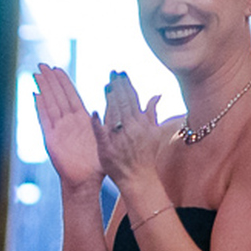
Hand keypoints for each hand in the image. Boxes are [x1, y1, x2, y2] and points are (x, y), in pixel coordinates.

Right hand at [32, 64, 102, 187]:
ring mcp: (58, 129)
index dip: (63, 81)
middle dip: (50, 80)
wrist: (87, 180)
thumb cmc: (97, 162)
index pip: (71, 95)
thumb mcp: (106, 137)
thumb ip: (105, 119)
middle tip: (42, 64)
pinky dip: (40, 107)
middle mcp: (68, 122)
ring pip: (50, 104)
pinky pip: (44, 119)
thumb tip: (111, 101)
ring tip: (37, 74)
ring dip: (43, 89)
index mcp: (81, 120)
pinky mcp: (51, 139)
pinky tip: (35, 95)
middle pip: (57, 96)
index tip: (57, 68)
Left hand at [95, 70, 165, 194]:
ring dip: (110, 99)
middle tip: (112, 73)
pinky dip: (98, 123)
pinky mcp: (106, 148)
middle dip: (118, 87)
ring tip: (107, 85)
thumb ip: (152, 112)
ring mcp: (118, 138)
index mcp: (140, 122)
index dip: (126, 85)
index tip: (121, 73)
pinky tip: (94, 112)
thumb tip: (157, 95)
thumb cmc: (145, 155)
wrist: (138, 177)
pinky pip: (101, 134)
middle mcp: (130, 128)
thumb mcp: (153, 132)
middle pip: (123, 103)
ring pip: (113, 114)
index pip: (132, 99)